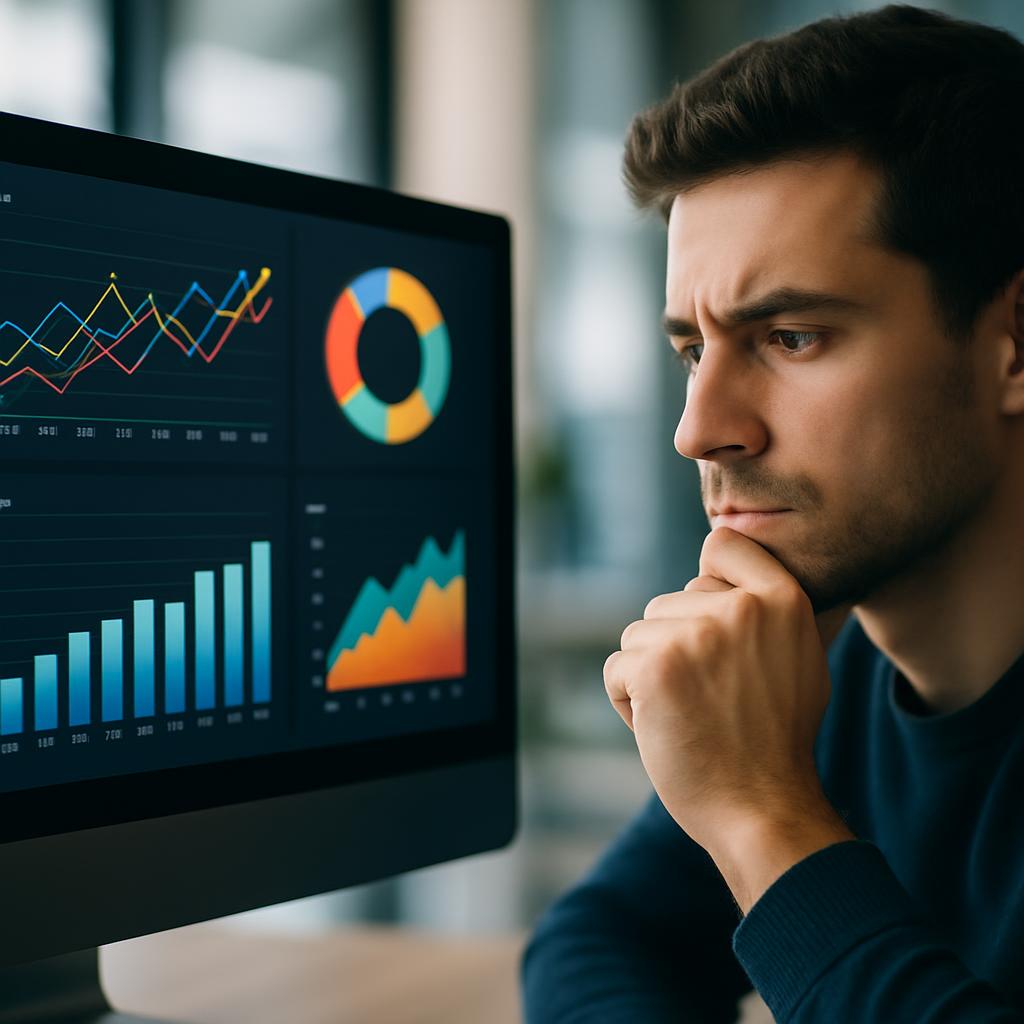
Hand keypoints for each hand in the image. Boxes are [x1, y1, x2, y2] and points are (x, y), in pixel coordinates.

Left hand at [603, 526, 851, 860]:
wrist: (762, 808)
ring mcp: (696, 635)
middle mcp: (741, 608)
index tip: (711, 622)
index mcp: (783, 600)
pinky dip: (628, 701)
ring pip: (639, 634)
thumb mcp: (798, 660)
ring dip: (651, 675)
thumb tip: (707, 577)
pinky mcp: (655, 666)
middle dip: (676, 647)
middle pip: (670, 602)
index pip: (723, 543)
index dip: (706, 579)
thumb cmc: (775, 740)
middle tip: (711, 699)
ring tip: (691, 715)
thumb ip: (764, 612)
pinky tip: (666, 728)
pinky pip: (618, 669)